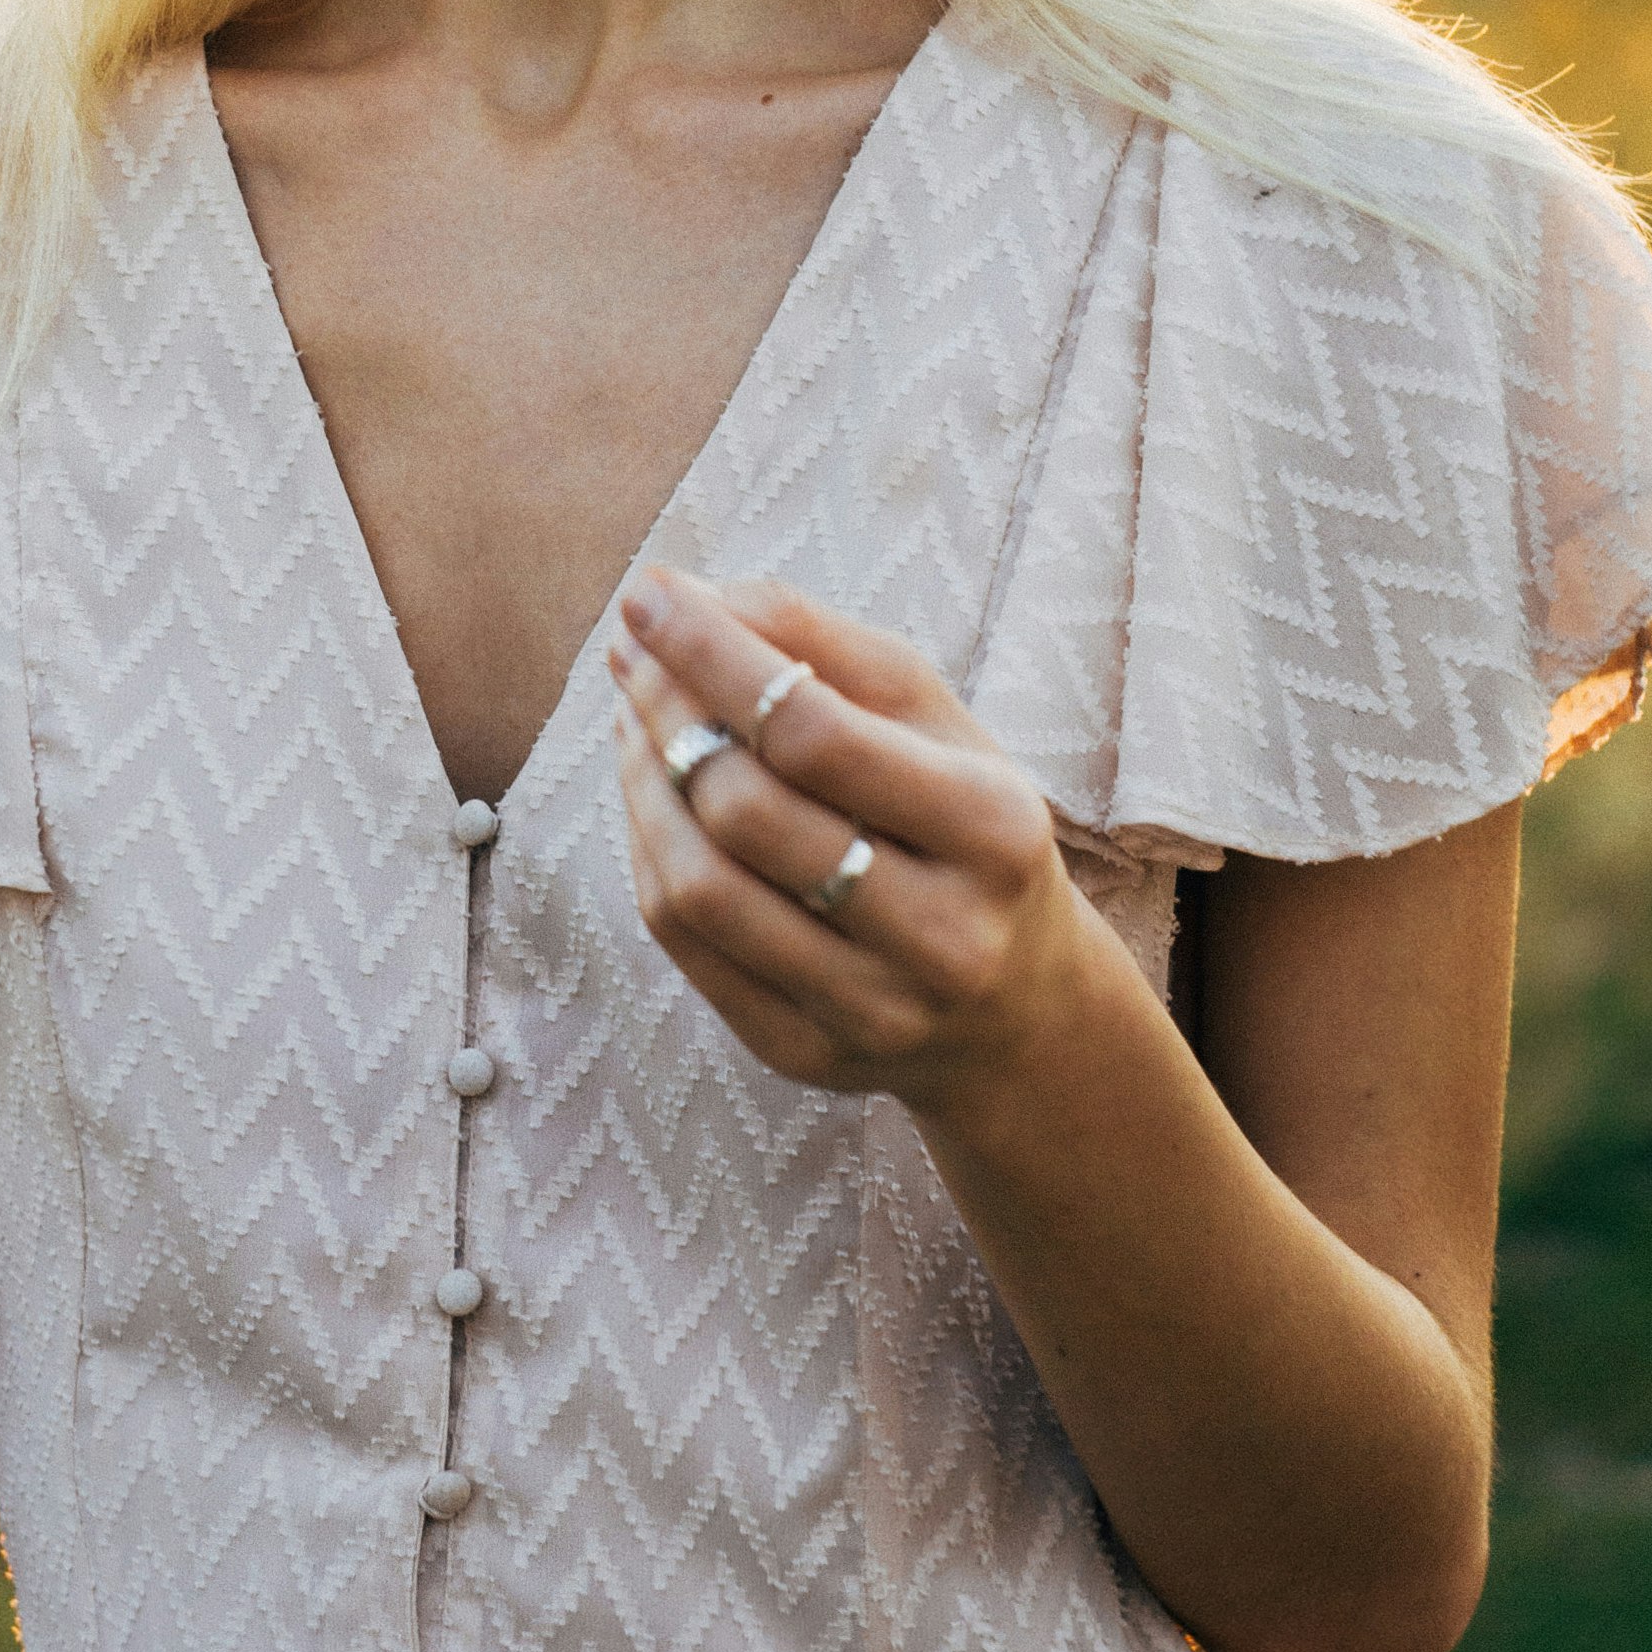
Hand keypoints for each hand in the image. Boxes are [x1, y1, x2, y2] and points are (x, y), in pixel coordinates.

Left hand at [607, 566, 1101, 1118]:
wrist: (1019, 1005)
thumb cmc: (961, 823)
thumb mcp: (933, 720)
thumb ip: (823, 642)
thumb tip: (693, 597)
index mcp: (994, 830)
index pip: (816, 732)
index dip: (713, 657)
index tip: (647, 596)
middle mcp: (942, 936)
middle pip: (748, 812)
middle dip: (667, 713)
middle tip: (633, 655)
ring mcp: (871, 1011)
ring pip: (700, 886)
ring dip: (641, 782)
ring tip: (632, 716)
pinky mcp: (804, 1056)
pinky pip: (685, 943)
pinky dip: (646, 850)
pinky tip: (649, 793)